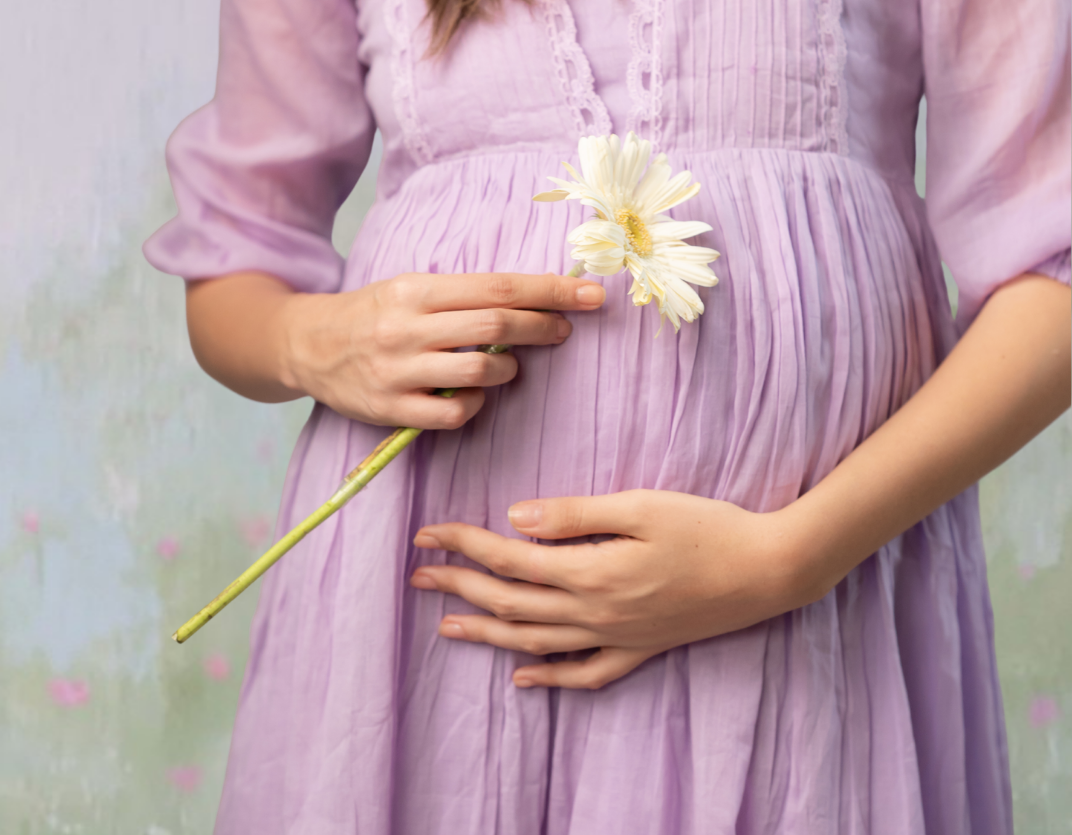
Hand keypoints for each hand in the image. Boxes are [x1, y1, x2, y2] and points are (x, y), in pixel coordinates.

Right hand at [277, 272, 604, 429]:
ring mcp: (398, 370)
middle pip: (495, 326)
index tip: (590, 294)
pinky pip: (453, 413)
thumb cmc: (373, 313)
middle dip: (542, 326)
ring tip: (507, 365)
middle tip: (565, 330)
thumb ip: (463, 296)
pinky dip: (475, 405)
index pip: (498, 287)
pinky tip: (472, 396)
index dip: (550, 291)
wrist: (306, 344)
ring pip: (479, 371)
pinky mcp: (390, 408)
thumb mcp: (411, 288)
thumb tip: (533, 299)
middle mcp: (407, 327)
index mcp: (417, 290)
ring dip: (508, 369)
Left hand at [410, 489, 816, 688]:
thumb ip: (576, 514)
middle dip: (460, 585)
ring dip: (487, 633)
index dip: (463, 544)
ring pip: (536, 643)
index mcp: (590, 571)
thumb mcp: (640, 505)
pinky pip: (586, 673)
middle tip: (418, 573)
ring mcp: (618, 636)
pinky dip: (550, 678)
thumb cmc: (706, 526)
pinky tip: (524, 678)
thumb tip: (517, 518)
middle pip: (511, 604)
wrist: (765, 570)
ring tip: (447, 625)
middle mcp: (595, 612)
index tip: (426, 532)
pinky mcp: (641, 648)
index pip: (509, 559)